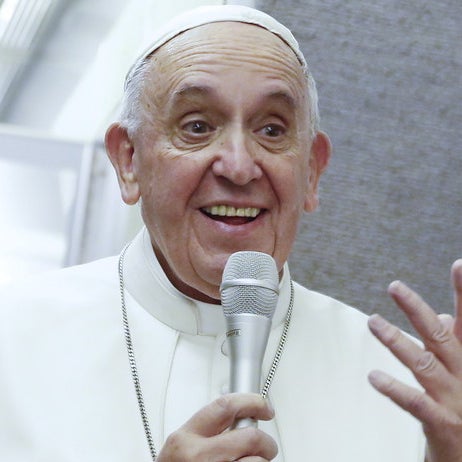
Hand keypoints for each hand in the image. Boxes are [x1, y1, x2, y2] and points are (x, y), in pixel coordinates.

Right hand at [156, 393, 277, 461]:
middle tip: (266, 446)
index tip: (264, 406)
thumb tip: (240, 420)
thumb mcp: (181, 448)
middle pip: (250, 437)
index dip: (252, 402)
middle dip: (266, 441)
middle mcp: (199, 457)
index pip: (225, 406)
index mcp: (185, 438)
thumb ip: (205, 432)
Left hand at [367, 259, 461, 461]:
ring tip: (373, 322)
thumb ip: (454, 345)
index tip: (459, 264)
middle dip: (417, 309)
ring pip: (424, 364)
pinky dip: (395, 389)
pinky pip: (416, 404)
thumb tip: (444, 317)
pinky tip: (373, 377)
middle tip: (395, 286)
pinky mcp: (444, 425)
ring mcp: (456, 400)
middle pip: (442, 336)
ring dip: (396, 341)